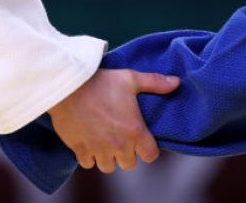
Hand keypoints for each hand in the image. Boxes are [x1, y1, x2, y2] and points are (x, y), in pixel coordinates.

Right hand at [47, 68, 179, 172]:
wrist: (69, 86)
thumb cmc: (101, 81)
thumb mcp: (130, 78)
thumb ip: (155, 83)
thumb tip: (177, 82)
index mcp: (134, 131)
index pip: (150, 156)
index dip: (147, 149)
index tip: (141, 139)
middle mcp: (118, 145)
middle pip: (129, 164)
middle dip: (126, 153)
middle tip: (120, 137)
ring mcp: (99, 150)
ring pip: (108, 167)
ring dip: (108, 157)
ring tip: (105, 141)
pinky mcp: (80, 150)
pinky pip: (88, 164)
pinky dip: (89, 156)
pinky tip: (89, 142)